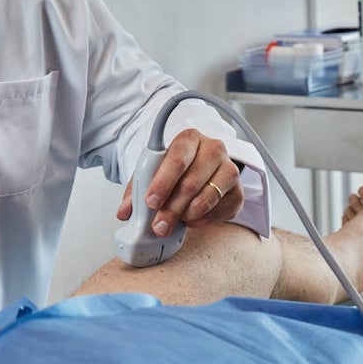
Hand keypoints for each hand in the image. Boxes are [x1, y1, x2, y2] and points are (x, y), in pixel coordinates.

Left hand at [115, 127, 243, 235]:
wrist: (202, 168)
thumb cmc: (175, 169)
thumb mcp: (153, 172)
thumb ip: (137, 190)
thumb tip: (124, 212)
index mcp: (189, 138)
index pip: (177, 158)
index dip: (162, 182)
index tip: (150, 201)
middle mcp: (213, 149)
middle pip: (191, 182)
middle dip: (171, 208)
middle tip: (158, 225)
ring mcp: (229, 170)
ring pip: (207, 198)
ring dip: (186, 215)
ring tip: (173, 221)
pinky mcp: (238, 192)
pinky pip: (220, 211)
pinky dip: (202, 220)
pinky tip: (190, 220)